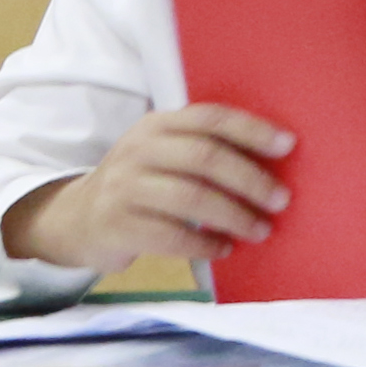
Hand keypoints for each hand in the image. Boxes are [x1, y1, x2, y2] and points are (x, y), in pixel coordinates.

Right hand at [0, 105, 293, 270]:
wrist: (77, 218)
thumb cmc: (141, 183)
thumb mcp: (163, 153)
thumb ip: (204, 147)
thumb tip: (277, 158)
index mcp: (156, 125)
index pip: (210, 118)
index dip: (252, 129)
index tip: (289, 145)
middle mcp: (137, 151)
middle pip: (205, 158)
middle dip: (250, 179)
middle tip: (281, 200)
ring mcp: (123, 188)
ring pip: (191, 198)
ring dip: (234, 216)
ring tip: (260, 230)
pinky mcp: (116, 225)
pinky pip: (170, 235)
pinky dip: (204, 244)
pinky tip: (224, 248)